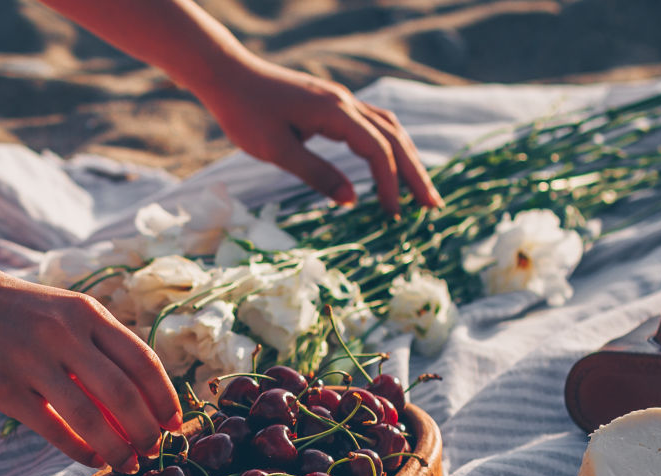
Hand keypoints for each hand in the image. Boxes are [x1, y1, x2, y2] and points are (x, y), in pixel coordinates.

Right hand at [0, 270, 179, 472]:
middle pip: (123, 393)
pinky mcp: (3, 386)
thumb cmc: (15, 311)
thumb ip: (98, 344)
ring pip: (90, 417)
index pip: (143, 361)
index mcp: (86, 313)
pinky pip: (53, 428)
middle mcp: (63, 333)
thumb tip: (142, 393)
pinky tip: (91, 459)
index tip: (176, 425)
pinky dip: (80, 450)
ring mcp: (31, 359)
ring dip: (117, 449)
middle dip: (146, 431)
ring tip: (127, 465)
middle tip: (154, 451)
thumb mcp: (63, 311)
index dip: (166, 399)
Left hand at [192, 56, 442, 213]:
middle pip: (394, 137)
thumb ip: (316, 174)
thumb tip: (352, 201)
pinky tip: (392, 164)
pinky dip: (389, 146)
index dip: (389, 183)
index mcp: (335, 113)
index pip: (377, 150)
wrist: (228, 75)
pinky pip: (373, 124)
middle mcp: (345, 103)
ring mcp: (341, 101)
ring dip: (407, 159)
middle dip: (414, 172)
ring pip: (388, 128)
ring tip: (420, 189)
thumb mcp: (276, 150)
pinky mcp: (333, 104)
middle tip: (432, 206)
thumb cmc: (246, 113)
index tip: (393, 214)